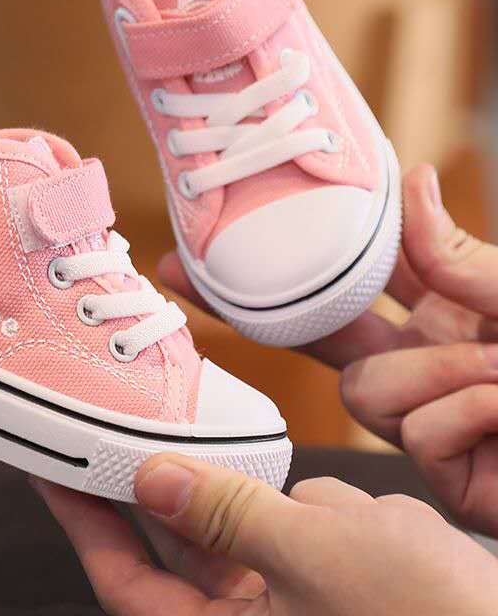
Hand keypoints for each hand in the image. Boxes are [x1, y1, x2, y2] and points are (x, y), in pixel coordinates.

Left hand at [32, 454, 497, 614]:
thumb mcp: (318, 557)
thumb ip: (228, 514)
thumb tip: (152, 476)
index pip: (126, 581)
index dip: (82, 522)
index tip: (49, 467)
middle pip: (167, 550)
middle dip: (138, 487)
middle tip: (98, 424)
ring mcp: (287, 601)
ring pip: (223, 527)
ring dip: (205, 480)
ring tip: (165, 416)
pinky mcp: (322, 576)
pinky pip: (274, 519)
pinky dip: (263, 486)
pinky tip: (255, 447)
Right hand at [160, 164, 497, 535]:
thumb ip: (460, 255)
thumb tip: (412, 181)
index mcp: (444, 307)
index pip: (347, 270)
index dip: (289, 247)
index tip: (224, 228)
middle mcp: (425, 357)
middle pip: (319, 332)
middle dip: (263, 306)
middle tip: (186, 271)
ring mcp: (430, 417)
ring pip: (364, 390)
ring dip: (436, 373)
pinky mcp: (445, 472)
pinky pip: (415, 434)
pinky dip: (465, 417)